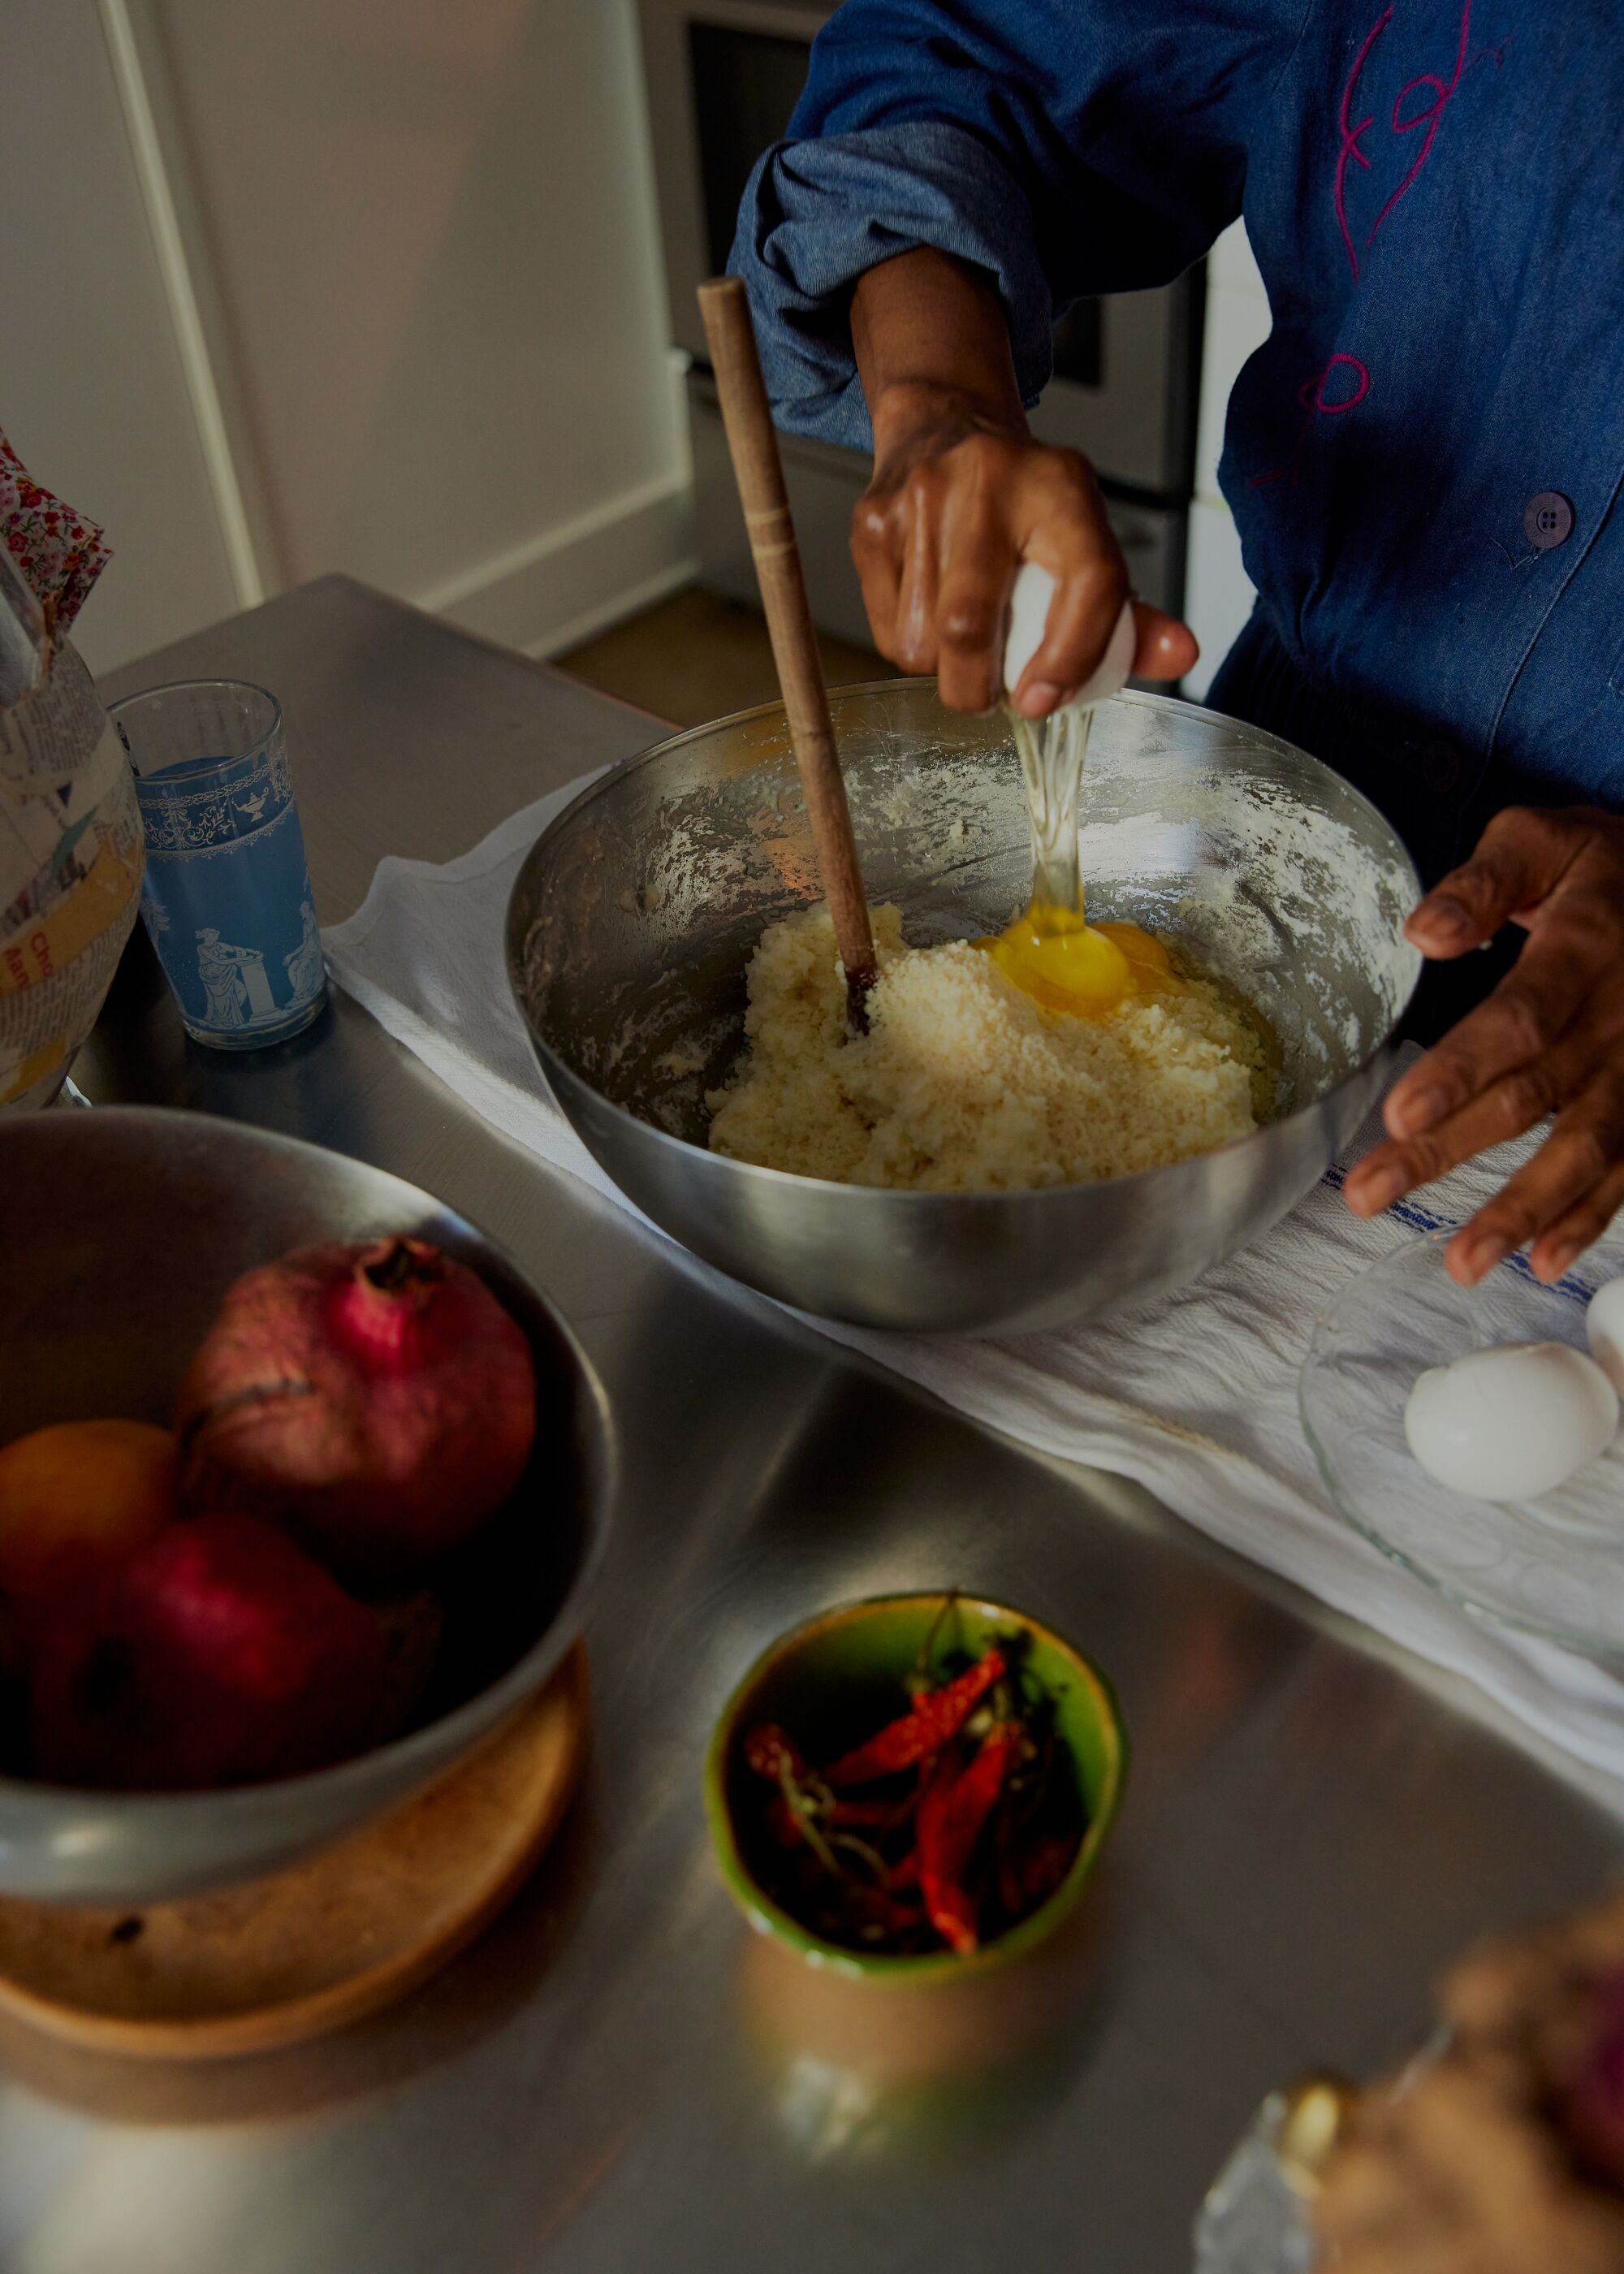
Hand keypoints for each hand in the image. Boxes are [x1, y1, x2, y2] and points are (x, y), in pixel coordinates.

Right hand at [846, 250, 1195, 714]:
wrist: (943, 421)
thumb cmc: (1025, 504)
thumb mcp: (1084, 540)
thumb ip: (1130, 613)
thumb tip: (1181, 657)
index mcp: (1062, 486)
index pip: (1085, 582)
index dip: (1070, 656)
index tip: (1045, 702)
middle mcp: (988, 482)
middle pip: (968, 624)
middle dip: (978, 687)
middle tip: (994, 694)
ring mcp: (920, 500)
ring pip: (922, 642)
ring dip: (943, 668)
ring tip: (964, 641)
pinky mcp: (872, 522)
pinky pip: (888, 629)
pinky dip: (911, 645)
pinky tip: (929, 614)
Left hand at [1344, 806, 1623, 1283]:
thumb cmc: (1600, 866)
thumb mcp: (1546, 840)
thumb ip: (1484, 882)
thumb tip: (1424, 931)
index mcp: (1585, 949)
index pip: (1520, 1020)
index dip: (1462, 1069)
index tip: (1400, 1116)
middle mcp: (1620, 1020)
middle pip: (1531, 1096)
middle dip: (1448, 1153)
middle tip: (1370, 1194)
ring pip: (1585, 1149)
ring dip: (1522, 1211)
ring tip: (1461, 1263)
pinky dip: (1591, 1219)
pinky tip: (1544, 1262)